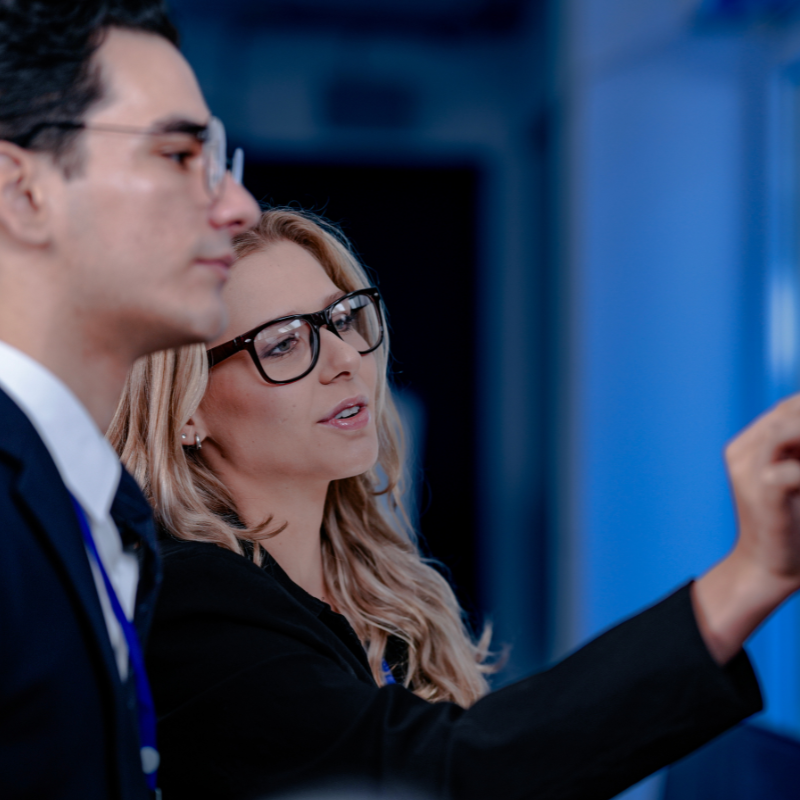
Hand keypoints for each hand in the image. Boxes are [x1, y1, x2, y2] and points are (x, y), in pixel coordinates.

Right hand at [692, 395, 799, 663]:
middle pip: (789, 412)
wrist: (769, 568)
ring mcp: (747, 471)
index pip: (789, 407)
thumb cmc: (791, 524)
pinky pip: (793, 470)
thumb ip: (798, 452)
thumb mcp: (795, 477)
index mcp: (746, 446)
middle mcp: (741, 453)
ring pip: (789, 428)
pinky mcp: (763, 492)